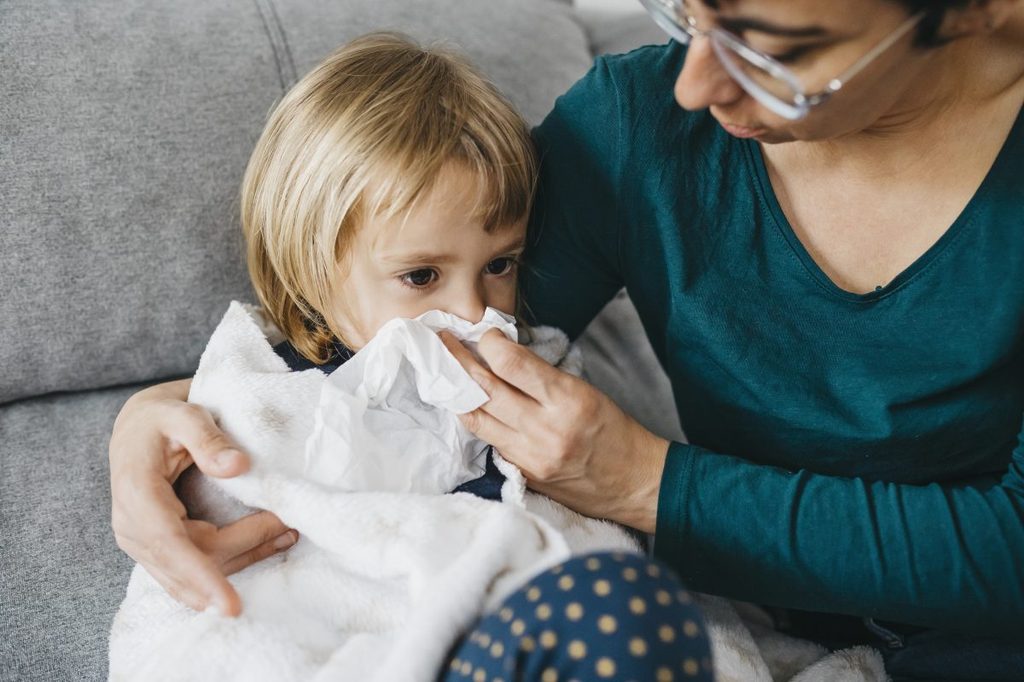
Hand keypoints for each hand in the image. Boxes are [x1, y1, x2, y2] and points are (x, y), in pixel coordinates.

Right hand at [109, 379, 296, 615]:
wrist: (136, 428)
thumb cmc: (160, 418)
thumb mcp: (182, 413)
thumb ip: (208, 438)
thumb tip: (238, 467)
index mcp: (136, 494)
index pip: (171, 545)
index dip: (202, 576)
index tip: (231, 604)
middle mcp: (133, 526)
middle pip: (195, 558)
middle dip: (246, 548)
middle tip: (290, 528)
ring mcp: (142, 542)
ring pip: (197, 571)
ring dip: (244, 558)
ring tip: (286, 536)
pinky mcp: (156, 549)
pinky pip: (193, 568)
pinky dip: (231, 562)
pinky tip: (266, 547)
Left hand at [441, 330, 669, 531]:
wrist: (635, 483)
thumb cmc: (615, 431)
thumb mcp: (586, 392)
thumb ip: (543, 378)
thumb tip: (503, 357)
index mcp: (567, 400)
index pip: (512, 364)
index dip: (490, 343)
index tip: (485, 334)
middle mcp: (545, 429)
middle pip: (486, 389)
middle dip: (459, 361)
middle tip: (444, 342)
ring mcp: (530, 456)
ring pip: (478, 418)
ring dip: (458, 392)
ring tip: (445, 371)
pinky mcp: (523, 474)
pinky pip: (489, 441)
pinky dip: (476, 419)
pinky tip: (467, 404)